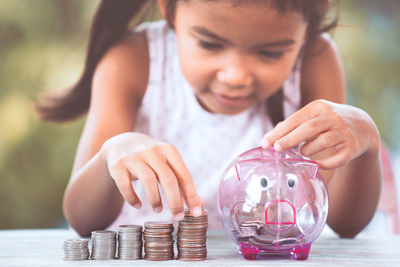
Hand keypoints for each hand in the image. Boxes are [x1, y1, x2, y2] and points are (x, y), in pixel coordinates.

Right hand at [101, 132, 202, 219]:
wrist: (122, 143)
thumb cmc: (152, 159)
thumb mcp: (167, 164)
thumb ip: (181, 182)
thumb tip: (198, 206)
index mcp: (169, 151)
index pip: (184, 175)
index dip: (191, 195)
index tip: (196, 213)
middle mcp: (152, 151)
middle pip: (168, 179)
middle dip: (175, 201)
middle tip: (178, 217)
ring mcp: (134, 157)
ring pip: (148, 180)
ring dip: (155, 199)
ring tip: (158, 210)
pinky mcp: (117, 164)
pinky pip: (125, 185)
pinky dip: (132, 198)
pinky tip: (138, 206)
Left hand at [261, 100, 379, 168]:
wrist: (362, 126)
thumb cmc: (327, 122)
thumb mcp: (312, 116)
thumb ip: (293, 125)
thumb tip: (269, 138)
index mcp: (318, 107)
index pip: (295, 119)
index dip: (279, 132)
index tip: (265, 143)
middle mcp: (332, 117)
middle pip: (308, 129)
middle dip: (290, 139)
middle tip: (276, 149)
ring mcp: (344, 132)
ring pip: (322, 142)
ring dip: (308, 150)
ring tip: (302, 153)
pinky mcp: (353, 147)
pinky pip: (338, 158)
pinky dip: (326, 163)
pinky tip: (317, 165)